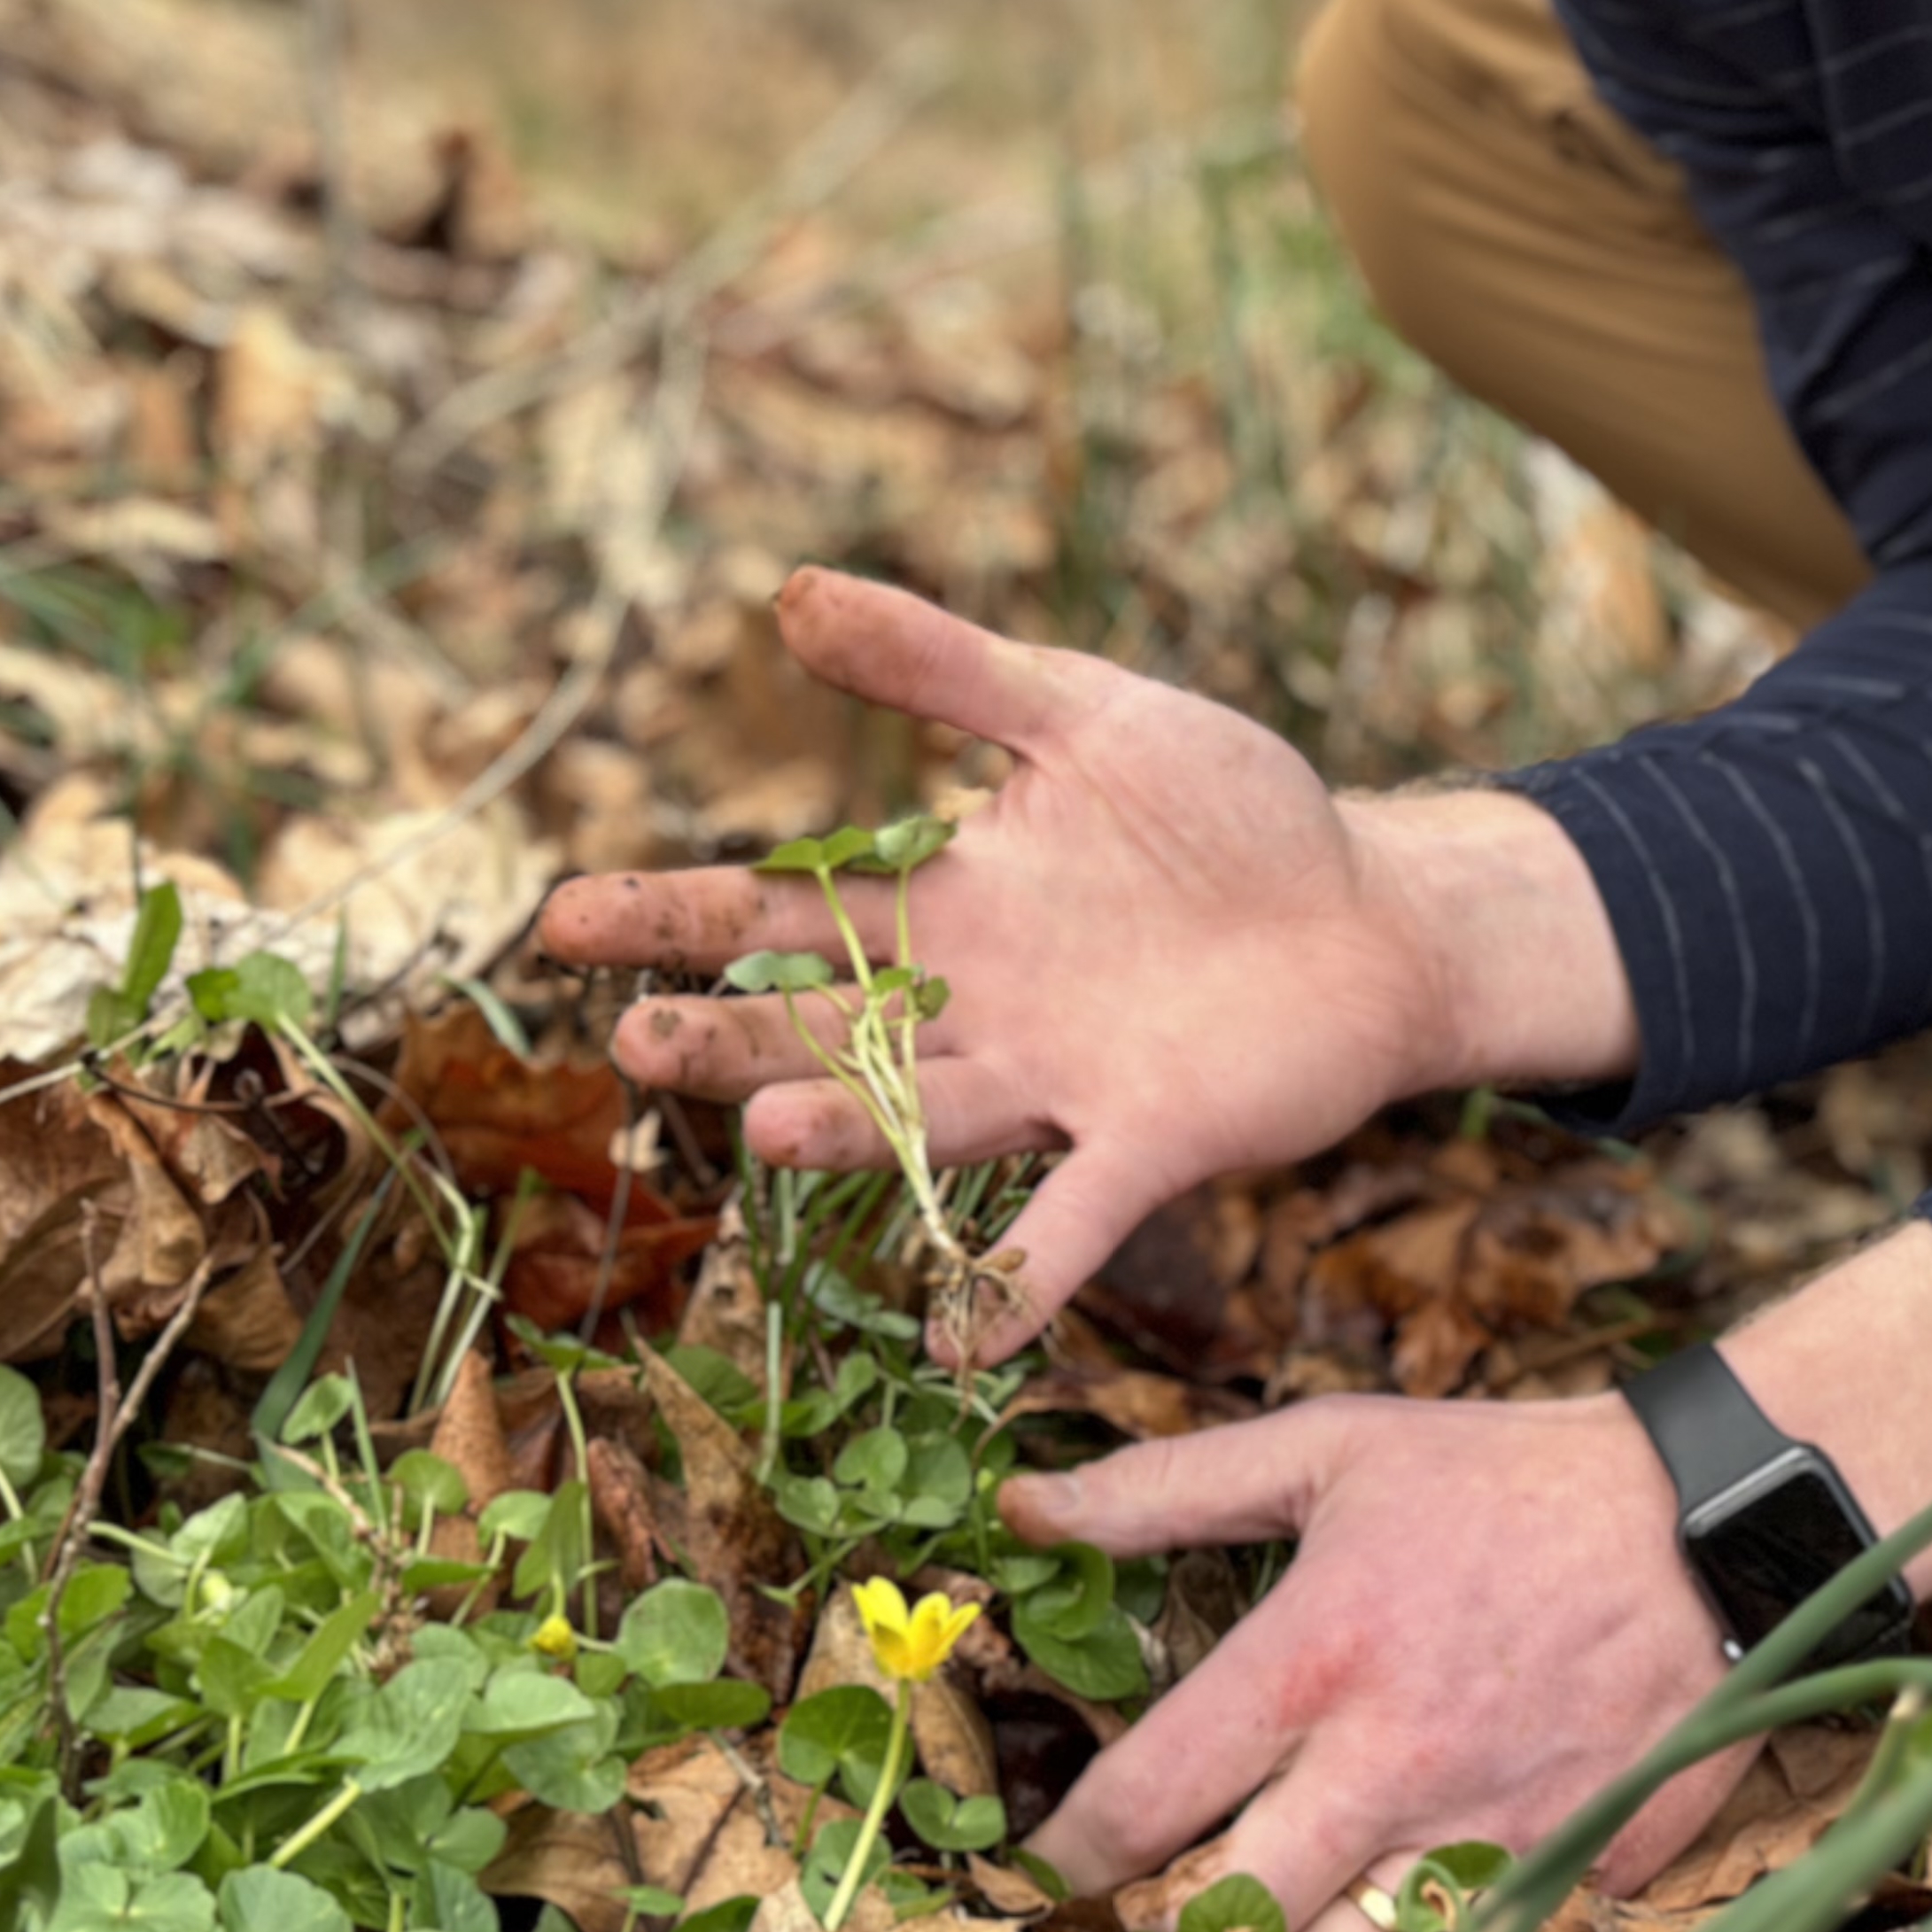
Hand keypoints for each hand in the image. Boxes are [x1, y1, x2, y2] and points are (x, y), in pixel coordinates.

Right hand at [540, 571, 1634, 1357]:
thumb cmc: (1226, 809)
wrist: (1371, 907)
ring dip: (848, 1132)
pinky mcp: (1149, 1141)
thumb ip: (942, 668)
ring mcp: (1054, 1084)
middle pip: (820, 1028)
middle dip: (724, 1040)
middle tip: (630, 1045)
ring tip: (763, 1130)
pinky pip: (1071, 1224)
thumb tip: (791, 592)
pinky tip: (965, 1339)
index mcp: (942, 901)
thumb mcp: (1080, 710)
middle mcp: (971, 1008)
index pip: (776, 910)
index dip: (671, 918)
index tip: (559, 917)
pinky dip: (1020, 1279)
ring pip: (923, 1118)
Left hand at [1003, 1391, 1749, 1931]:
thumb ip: (1166, 1488)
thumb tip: (1028, 1508)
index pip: (1150, 1800)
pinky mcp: (1566, 1873)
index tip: (1043, 1870)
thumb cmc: (1499, 1480)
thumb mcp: (1327, 1450)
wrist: (1699, 1523)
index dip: (1070, 1854)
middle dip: (1170, 1930)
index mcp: (1316, 1657)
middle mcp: (1390, 1767)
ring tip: (1270, 1903)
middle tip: (1149, 1908)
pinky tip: (1392, 1893)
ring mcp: (1484, 1835)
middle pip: (1231, 1922)